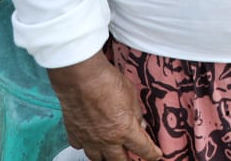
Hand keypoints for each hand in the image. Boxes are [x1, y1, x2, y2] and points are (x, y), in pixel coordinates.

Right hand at [46, 53, 161, 160]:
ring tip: (110, 154)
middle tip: (131, 157)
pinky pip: (80, 147)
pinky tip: (89, 140)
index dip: (152, 154)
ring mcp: (89, 139)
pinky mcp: (74, 134)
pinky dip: (86, 146)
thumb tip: (139, 123)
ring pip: (97, 158)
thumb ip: (136, 113)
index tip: (155, 155)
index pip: (143, 149)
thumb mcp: (132, 95)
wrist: (81, 78)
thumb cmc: (107, 82)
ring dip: (105, 157)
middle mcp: (107, 139)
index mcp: (125, 130)